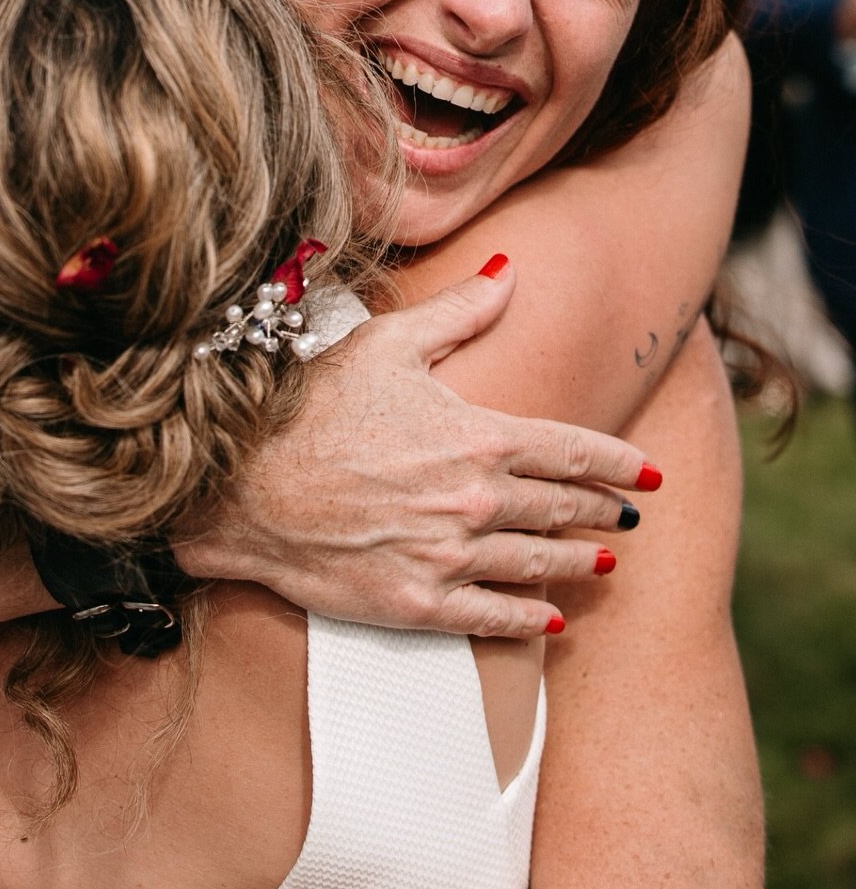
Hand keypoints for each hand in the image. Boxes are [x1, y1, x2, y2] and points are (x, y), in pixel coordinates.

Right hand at [178, 265, 657, 639]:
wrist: (240, 486)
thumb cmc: (309, 408)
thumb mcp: (385, 345)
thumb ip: (459, 312)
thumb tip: (511, 272)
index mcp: (479, 437)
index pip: (574, 452)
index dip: (619, 462)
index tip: (648, 471)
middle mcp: (478, 501)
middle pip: (565, 509)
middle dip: (604, 511)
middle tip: (629, 516)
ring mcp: (451, 557)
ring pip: (539, 563)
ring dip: (578, 562)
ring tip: (602, 561)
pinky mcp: (419, 603)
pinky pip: (496, 616)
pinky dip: (531, 614)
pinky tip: (551, 614)